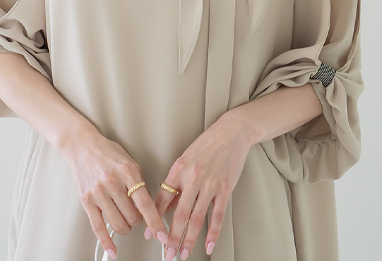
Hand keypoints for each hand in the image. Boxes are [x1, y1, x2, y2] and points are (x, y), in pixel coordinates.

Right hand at [63, 129, 169, 258]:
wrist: (83, 145)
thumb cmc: (108, 152)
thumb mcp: (130, 162)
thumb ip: (140, 183)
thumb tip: (148, 207)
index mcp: (128, 171)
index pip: (145, 203)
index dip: (155, 222)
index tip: (162, 235)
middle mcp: (113, 182)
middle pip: (132, 217)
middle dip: (137, 220)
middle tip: (136, 215)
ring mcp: (98, 192)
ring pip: (118, 225)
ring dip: (125, 228)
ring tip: (124, 219)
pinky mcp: (86, 201)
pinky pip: (98, 228)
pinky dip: (106, 242)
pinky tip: (112, 249)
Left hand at [147, 112, 250, 259]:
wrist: (231, 133)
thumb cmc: (207, 144)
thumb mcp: (186, 158)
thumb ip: (177, 182)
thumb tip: (169, 205)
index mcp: (179, 169)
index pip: (163, 198)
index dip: (155, 218)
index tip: (150, 233)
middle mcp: (193, 178)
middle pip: (179, 214)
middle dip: (171, 237)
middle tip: (166, 252)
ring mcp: (210, 185)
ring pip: (197, 218)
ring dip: (188, 239)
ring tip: (182, 253)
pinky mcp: (225, 189)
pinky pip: (217, 215)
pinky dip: (213, 233)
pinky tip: (207, 245)